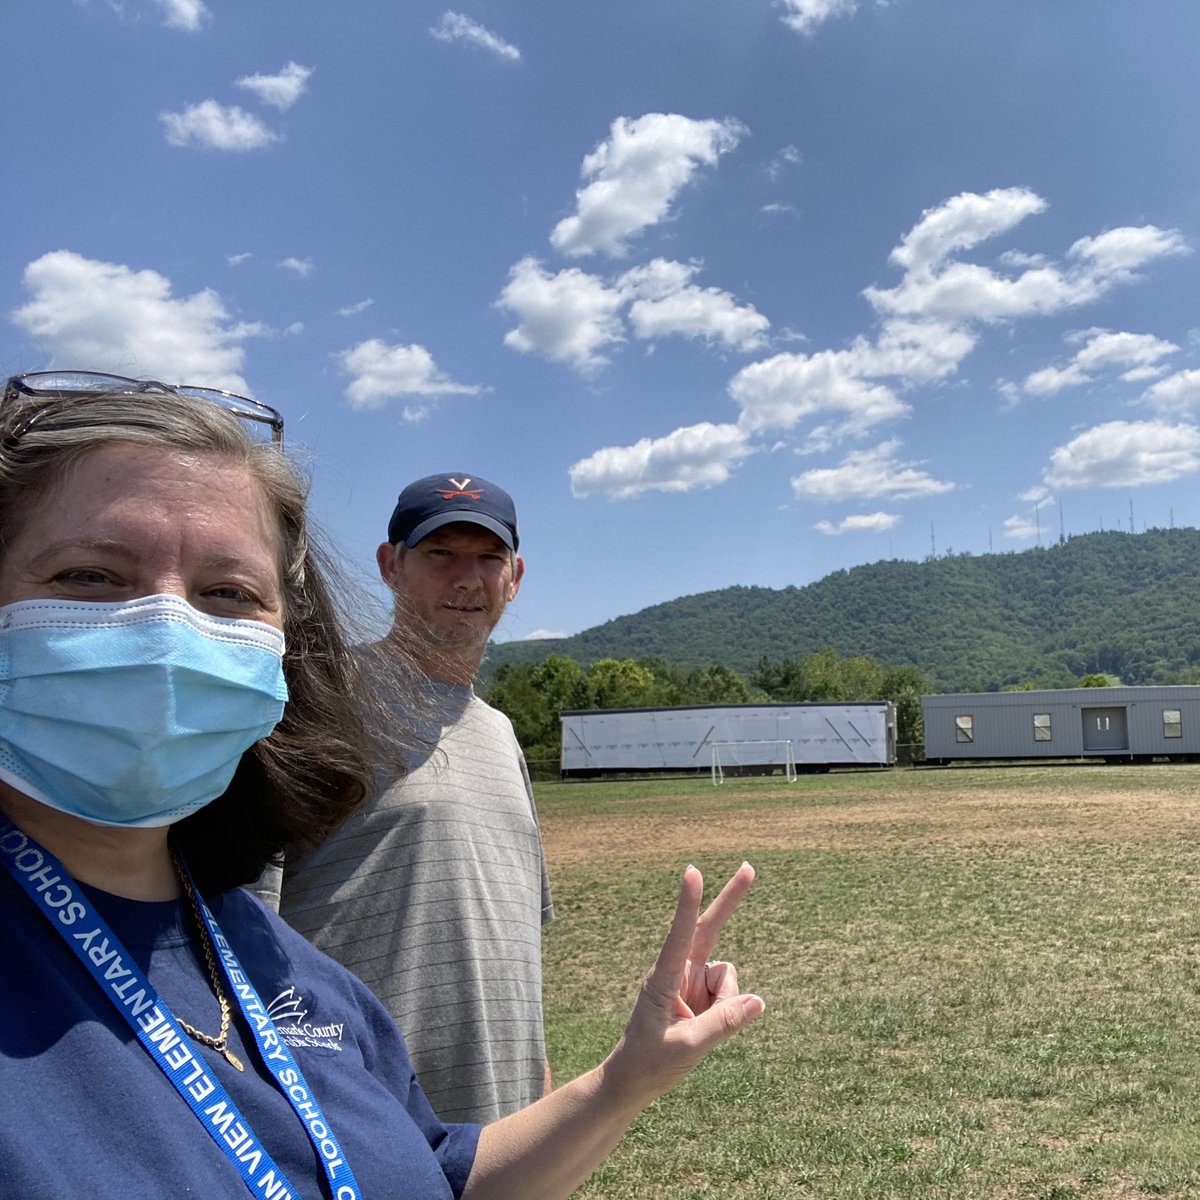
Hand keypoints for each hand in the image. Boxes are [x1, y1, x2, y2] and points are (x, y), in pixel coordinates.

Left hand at [604, 863, 764, 1106]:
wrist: (634, 1080)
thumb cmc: (650, 1063)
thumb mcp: (687, 1048)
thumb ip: (723, 1024)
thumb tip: (758, 1001)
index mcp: (662, 978)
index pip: (680, 935)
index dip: (688, 903)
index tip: (692, 872)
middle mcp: (677, 971)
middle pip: (707, 928)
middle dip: (729, 900)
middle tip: (748, 867)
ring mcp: (690, 980)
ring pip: (728, 978)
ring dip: (726, 1003)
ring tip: (698, 1030)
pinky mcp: (700, 992)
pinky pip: (730, 994)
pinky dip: (728, 1010)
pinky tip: (705, 1027)